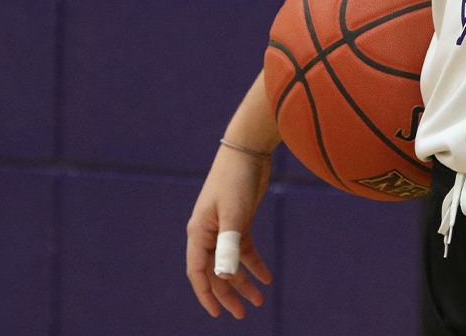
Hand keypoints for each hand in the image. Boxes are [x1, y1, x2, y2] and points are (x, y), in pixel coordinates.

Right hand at [186, 145, 275, 317]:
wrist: (248, 150)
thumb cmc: (236, 179)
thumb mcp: (235, 214)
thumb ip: (229, 245)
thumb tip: (224, 275)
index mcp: (199, 233)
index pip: (198, 272)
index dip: (206, 294)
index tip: (218, 314)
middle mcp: (208, 233)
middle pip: (215, 271)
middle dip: (228, 294)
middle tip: (241, 314)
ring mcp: (224, 228)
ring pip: (231, 263)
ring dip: (243, 281)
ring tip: (259, 300)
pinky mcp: (240, 221)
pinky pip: (245, 250)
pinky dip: (255, 264)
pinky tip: (267, 277)